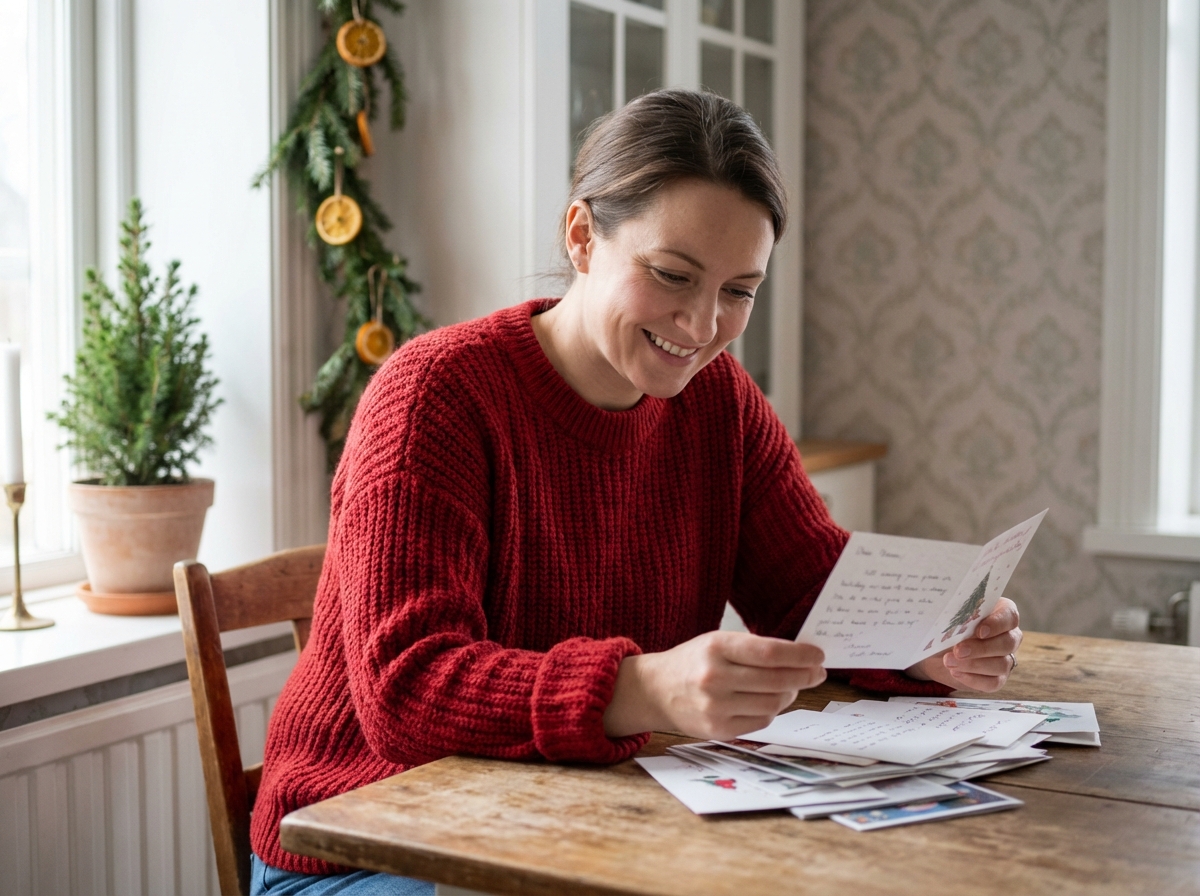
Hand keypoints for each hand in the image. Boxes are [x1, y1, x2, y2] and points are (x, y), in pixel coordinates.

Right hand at [603, 631, 825, 739]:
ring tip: (790, 686)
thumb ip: (754, 648)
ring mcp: (715, 706)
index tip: (818, 655)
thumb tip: (801, 658)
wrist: (655, 690)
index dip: (800, 655)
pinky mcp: (718, 729)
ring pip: (773, 703)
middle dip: (804, 676)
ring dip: (790, 694)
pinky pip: (761, 721)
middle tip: (817, 673)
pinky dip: (772, 710)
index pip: (769, 652)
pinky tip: (768, 700)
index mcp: (716, 647)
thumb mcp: (717, 642)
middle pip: (776, 680)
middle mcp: (714, 677)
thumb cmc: (693, 662)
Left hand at [906, 597, 1022, 691]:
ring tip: (949, 662)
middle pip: (1008, 643)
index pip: (1010, 616)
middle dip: (982, 648)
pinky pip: (993, 683)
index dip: (997, 624)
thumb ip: (958, 616)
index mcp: (1001, 614)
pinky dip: (973, 679)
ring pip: (1001, 664)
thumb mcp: (951, 618)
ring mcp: (1005, 658)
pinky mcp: (997, 678)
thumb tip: (951, 616)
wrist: (936, 650)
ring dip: (973, 665)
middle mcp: (1009, 636)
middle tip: (958, 650)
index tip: (979, 631)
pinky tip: (956, 672)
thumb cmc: (948, 627)